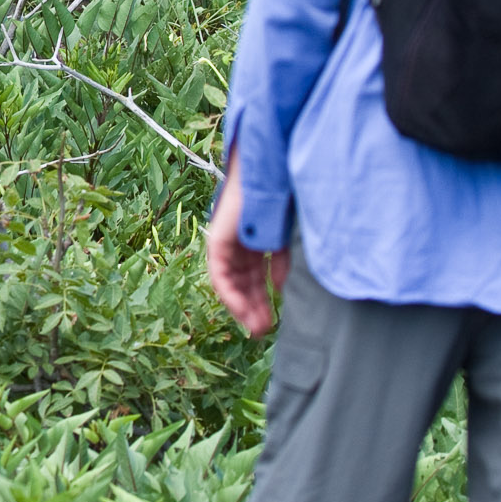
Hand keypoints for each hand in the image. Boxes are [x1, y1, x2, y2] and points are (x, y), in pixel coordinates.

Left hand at [206, 161, 288, 337]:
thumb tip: (278, 285)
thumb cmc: (279, 196)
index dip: (261, 299)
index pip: (254, 276)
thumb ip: (280, 260)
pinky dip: (230, 293)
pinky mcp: (218, 240)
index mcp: (253, 239)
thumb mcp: (283, 236)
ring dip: (242, 306)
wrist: (268, 170)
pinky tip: (242, 308)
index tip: (271, 319)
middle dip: (254, 307)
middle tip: (262, 331)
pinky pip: (220, 274)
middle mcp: (238, 243)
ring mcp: (226, 242)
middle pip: (243, 283)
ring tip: (256, 327)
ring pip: (231, 283)